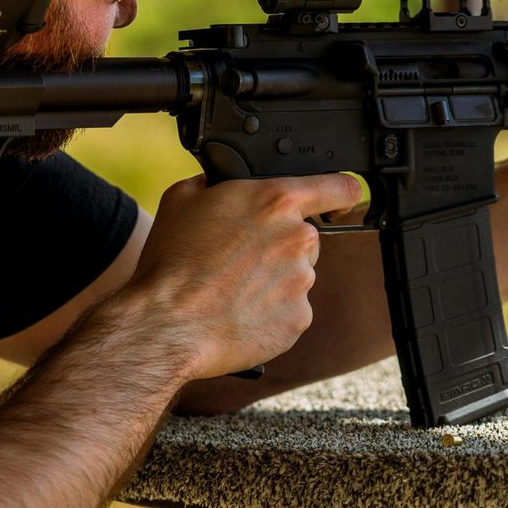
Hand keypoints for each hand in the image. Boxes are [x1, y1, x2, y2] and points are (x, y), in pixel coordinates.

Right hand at [123, 173, 359, 380]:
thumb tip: (221, 184)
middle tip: (240, 258)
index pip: (337, 187)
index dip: (340, 193)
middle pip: (304, 237)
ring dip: (273, 280)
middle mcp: (297, 238)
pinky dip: (270, 312)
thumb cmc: (172, 262)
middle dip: (279, 245)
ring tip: (231, 289)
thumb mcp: (183, 197)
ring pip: (295, 275)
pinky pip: (290, 310)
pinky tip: (238, 312)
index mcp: (276, 201)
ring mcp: (302, 282)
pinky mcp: (298, 319)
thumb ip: (217, 183)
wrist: (167, 323)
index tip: (339, 201)